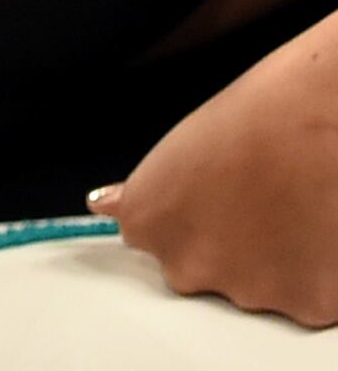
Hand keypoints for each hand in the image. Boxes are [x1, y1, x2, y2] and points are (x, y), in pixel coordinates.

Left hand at [95, 8, 337, 325]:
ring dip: (272, 264)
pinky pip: (306, 299)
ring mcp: (248, 290)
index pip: (153, 242)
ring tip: (293, 211)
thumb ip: (143, 189)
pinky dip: (315, 277)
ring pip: (257, 287)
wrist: (322, 119)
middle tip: (258, 203)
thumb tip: (105, 203)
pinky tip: (318, 234)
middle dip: (227, 248)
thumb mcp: (181, 144)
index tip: (208, 204)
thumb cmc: (261, 115)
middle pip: (203, 269)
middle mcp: (188, 266)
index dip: (186, 221)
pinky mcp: (306, 306)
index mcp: (148, 222)